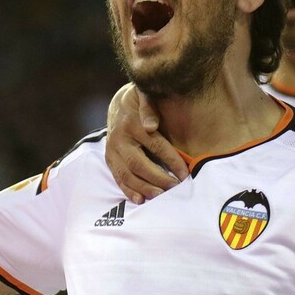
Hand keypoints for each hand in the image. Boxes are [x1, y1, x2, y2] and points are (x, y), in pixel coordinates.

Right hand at [105, 83, 188, 203]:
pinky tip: (140, 199)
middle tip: (175, 188)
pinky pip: (117, 178)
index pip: (155, 145)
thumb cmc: (139, 101)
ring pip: (127, 174)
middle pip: (139, 164)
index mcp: (132, 123)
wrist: (118, 104)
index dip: (171, 160)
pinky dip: (128, 190)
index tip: (185, 173)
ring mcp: (112, 150)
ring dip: (144, 187)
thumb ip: (149, 107)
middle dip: (158, 178)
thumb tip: (151, 126)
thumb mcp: (145, 95)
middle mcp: (119, 138)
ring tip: (160, 196)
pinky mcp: (109, 159)